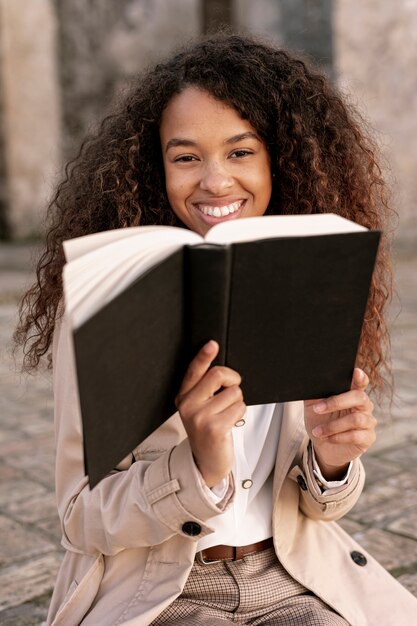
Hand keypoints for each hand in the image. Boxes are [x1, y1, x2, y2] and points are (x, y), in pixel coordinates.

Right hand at [175, 340, 245, 486]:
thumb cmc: (208, 429)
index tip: (212, 344)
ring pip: (234, 392)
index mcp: (183, 396)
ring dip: (237, 401)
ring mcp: (199, 417)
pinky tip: (230, 423)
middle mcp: (187, 405)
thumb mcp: (199, 407)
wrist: (206, 461)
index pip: (194, 371)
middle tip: (232, 389)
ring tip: (227, 414)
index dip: (204, 356)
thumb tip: (223, 370)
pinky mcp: (214, 428)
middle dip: (233, 380)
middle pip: (218, 375)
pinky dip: (240, 413)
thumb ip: (205, 388)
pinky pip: (239, 407)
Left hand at [304, 368, 375, 479]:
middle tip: (317, 409)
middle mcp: (364, 406)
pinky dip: (338, 437)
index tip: (356, 372)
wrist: (323, 446)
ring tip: (318, 431)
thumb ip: (314, 392)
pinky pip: (356, 435)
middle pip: (359, 398)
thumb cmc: (321, 421)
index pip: (360, 382)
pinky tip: (328, 438)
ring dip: (332, 426)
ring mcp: (368, 422)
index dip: (360, 377)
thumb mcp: (313, 406)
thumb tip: (308, 380)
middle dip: (336, 402)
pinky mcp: (368, 438)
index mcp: (352, 393)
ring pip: (355, 419)